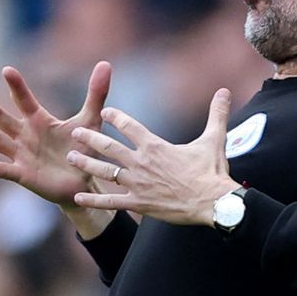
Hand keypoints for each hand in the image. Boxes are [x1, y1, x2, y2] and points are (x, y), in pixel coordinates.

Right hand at [0, 62, 110, 209]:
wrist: (83, 182)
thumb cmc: (83, 148)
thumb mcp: (91, 120)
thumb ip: (96, 93)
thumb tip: (105, 64)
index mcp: (39, 121)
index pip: (25, 100)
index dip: (16, 86)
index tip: (7, 70)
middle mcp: (26, 135)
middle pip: (4, 119)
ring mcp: (22, 155)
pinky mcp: (23, 175)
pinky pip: (3, 170)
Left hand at [66, 88, 238, 225]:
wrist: (212, 202)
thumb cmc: (212, 171)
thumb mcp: (214, 139)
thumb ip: (217, 114)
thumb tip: (225, 91)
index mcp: (155, 146)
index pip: (130, 126)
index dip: (115, 117)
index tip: (105, 112)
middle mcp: (141, 163)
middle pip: (109, 147)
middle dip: (90, 138)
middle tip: (75, 132)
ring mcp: (137, 184)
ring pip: (105, 172)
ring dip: (86, 164)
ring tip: (71, 158)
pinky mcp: (138, 203)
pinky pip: (110, 201)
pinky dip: (93, 200)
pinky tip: (77, 198)